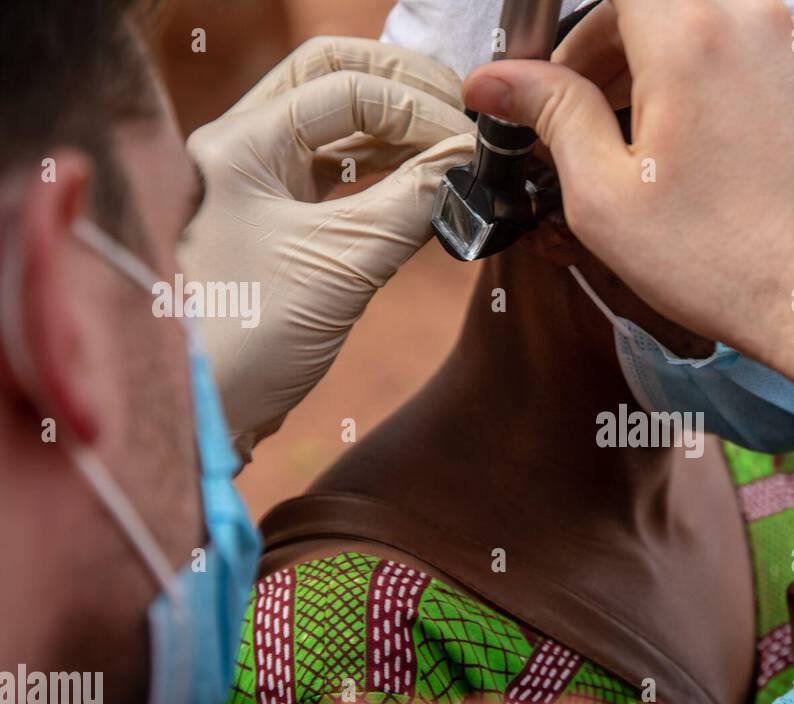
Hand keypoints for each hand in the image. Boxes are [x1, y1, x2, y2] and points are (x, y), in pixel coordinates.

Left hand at [181, 37, 475, 461]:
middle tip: (462, 118)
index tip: (469, 146)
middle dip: (404, 89)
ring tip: (454, 153)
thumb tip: (469, 164)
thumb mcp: (341, 266)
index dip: (418, 110)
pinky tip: (427, 186)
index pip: (346, 89)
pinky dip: (387, 171)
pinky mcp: (279, 223)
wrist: (202, 413)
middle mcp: (242, 150)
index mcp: (239, 145)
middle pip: (333, 78)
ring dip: (399, 131)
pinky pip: (340, 174)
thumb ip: (411, 204)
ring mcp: (259, 185)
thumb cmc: (245, 341)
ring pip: (338, 125)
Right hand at [461, 0, 793, 366]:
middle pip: (654, 0)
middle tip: (582, 116)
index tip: (554, 83)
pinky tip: (687, 148)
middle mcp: (750, 17)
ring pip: (698, 19)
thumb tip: (495, 80)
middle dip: (607, 47)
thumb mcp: (606, 196)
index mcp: (692, 34)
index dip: (573, 35)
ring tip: (633, 142)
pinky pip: (738, 46)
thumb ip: (550, 116)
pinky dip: (699, 76)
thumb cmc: (725, 261)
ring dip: (653, 63)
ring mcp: (789, 43)